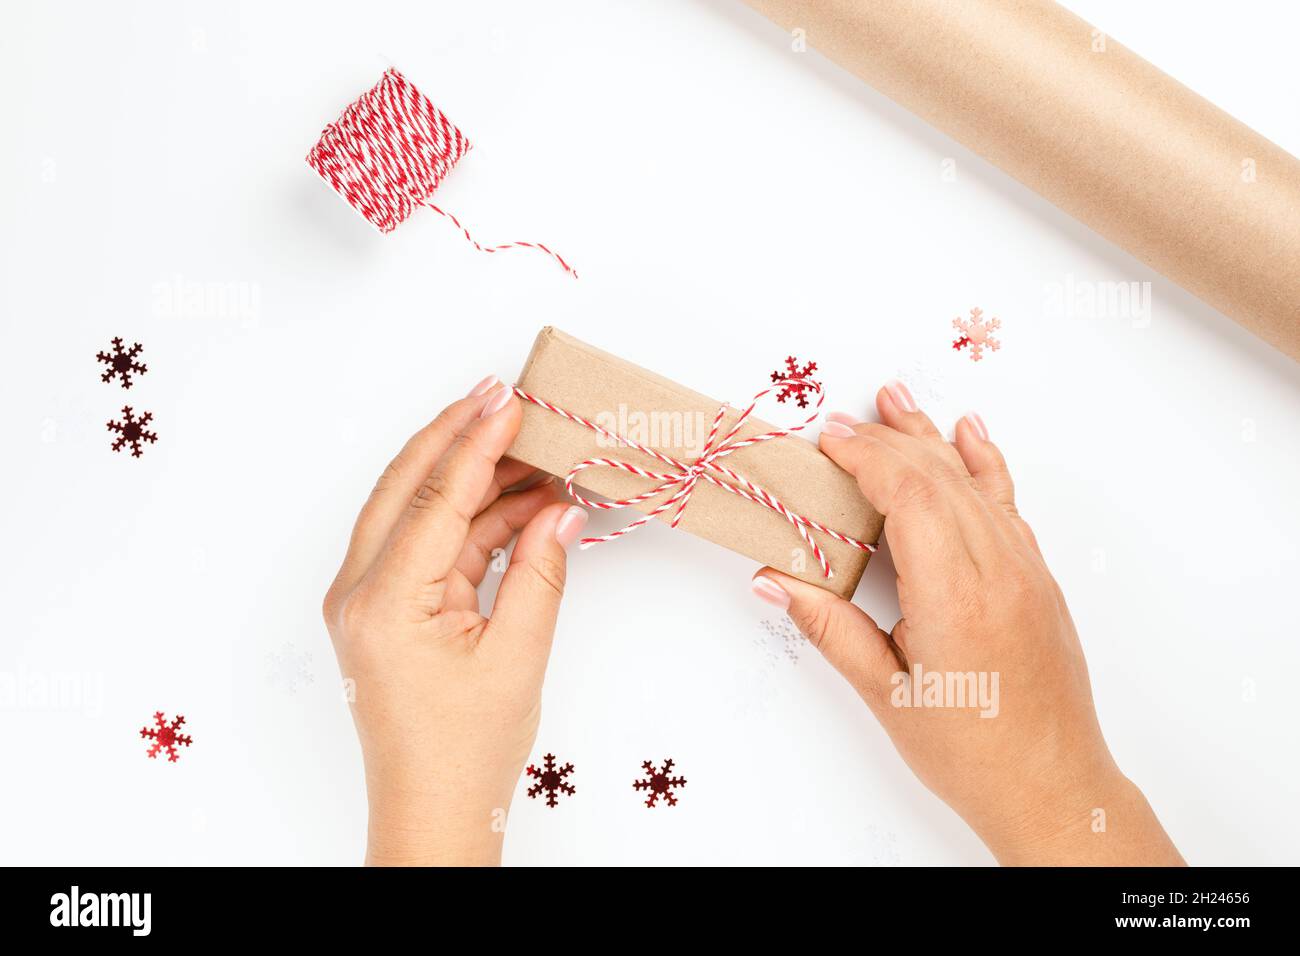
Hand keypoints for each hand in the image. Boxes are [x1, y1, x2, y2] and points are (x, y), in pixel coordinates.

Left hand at [323, 376, 587, 865]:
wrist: (432, 808)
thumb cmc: (465, 750)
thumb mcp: (517, 656)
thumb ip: (540, 572)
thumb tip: (560, 511)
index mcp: (384, 602)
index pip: (436, 499)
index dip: (478, 445)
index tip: (509, 401)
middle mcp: (361, 591)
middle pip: (407, 487)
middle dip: (455, 436)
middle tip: (500, 395)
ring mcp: (367, 598)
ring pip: (416, 511)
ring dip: (470, 480)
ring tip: (530, 454)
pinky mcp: (385, 608)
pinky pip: (427, 544)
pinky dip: (471, 520)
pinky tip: (518, 505)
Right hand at [751, 380, 1182, 865]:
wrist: (1055, 787)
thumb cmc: (973, 753)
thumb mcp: (886, 693)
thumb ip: (829, 627)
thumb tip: (772, 581)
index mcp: (955, 595)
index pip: (911, 494)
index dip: (867, 456)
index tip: (830, 438)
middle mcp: (998, 570)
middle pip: (940, 477)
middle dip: (886, 440)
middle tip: (841, 420)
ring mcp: (1025, 570)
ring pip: (975, 481)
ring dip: (931, 437)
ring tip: (897, 397)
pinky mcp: (1037, 579)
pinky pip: (1008, 503)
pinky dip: (984, 463)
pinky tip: (970, 437)